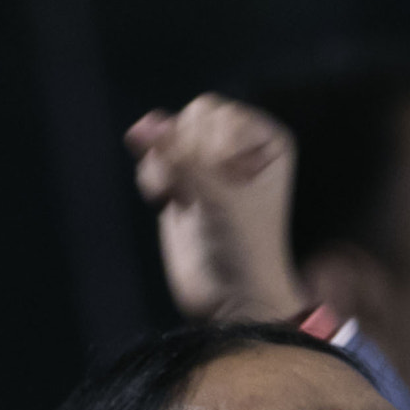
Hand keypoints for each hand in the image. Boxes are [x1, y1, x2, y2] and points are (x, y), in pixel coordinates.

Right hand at [126, 94, 310, 323]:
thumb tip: (142, 125)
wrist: (232, 298)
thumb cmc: (244, 247)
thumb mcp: (219, 195)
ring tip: (183, 199)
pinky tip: (167, 201)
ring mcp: (208, 162)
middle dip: (186, 155)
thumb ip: (179, 156)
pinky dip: (153, 175)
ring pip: (167, 135)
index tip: (226, 187)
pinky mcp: (181, 181)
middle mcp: (240, 146)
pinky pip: (153, 155)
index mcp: (267, 141)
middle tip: (202, 195)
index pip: (217, 112)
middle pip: (190, 118)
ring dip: (166, 166)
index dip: (210, 148)